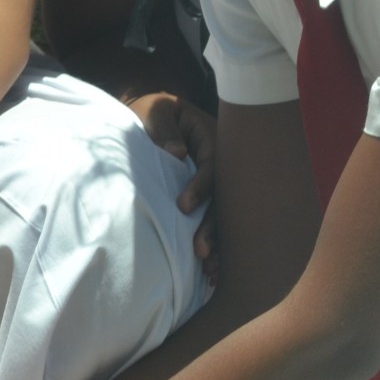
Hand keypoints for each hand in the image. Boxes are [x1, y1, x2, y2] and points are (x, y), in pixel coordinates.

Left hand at [125, 90, 217, 273]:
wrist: (154, 116)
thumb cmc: (153, 112)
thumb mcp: (155, 110)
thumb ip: (162, 127)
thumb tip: (177, 154)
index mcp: (213, 137)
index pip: (213, 165)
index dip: (200, 187)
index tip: (183, 207)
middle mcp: (224, 162)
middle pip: (226, 198)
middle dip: (214, 225)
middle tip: (199, 250)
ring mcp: (222, 182)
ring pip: (226, 215)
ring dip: (219, 242)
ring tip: (208, 269)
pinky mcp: (214, 197)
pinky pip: (220, 222)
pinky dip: (217, 245)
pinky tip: (211, 270)